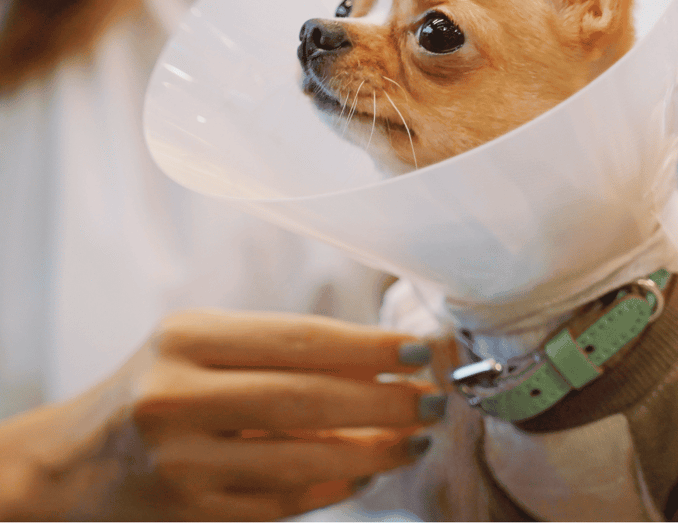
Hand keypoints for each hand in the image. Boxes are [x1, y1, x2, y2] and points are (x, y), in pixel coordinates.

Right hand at [0, 310, 445, 520]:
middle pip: (309, 398)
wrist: (77, 458)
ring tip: (414, 438)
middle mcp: (179, 395)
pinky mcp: (191, 511)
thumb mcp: (203, 344)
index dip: (368, 348)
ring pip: (303, 459)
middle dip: (384, 400)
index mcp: (188, 337)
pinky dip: (335, 488)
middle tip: (433, 399)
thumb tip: (378, 365)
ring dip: (372, 450)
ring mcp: (183, 461)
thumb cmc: (158, 381)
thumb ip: (279, 353)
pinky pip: (282, 502)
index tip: (418, 352)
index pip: (301, 339)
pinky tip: (369, 472)